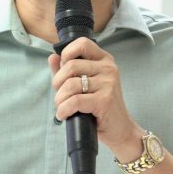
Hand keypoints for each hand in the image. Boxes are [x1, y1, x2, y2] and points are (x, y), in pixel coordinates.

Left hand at [48, 37, 142, 159]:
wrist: (120, 130)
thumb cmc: (101, 107)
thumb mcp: (85, 85)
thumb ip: (68, 71)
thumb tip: (52, 57)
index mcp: (104, 60)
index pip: (82, 43)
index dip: (67, 53)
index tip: (63, 69)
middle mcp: (108, 69)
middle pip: (71, 66)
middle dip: (57, 83)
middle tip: (60, 95)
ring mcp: (108, 84)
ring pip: (70, 85)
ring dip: (59, 99)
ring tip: (62, 107)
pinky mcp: (104, 101)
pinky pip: (74, 101)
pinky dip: (64, 110)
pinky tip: (64, 115)